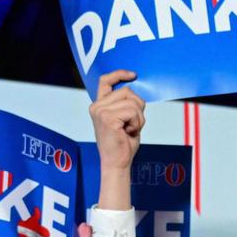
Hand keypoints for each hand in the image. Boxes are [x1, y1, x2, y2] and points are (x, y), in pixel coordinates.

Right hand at [89, 70, 144, 209]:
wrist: (117, 162)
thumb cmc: (123, 142)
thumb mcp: (124, 118)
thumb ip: (126, 103)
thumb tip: (136, 87)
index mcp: (100, 105)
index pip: (105, 81)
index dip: (119, 74)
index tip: (133, 75)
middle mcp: (97, 106)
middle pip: (128, 91)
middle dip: (138, 107)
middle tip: (132, 124)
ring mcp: (101, 112)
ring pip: (133, 102)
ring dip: (139, 117)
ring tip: (130, 129)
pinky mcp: (108, 118)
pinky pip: (134, 112)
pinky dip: (137, 123)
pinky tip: (129, 132)